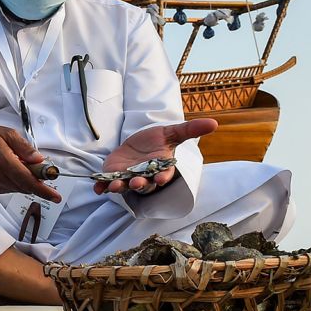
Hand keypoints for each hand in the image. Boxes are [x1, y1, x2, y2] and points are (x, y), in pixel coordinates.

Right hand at [0, 126, 60, 202]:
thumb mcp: (6, 133)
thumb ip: (24, 147)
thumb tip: (39, 160)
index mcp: (2, 161)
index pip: (27, 180)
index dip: (43, 190)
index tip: (56, 197)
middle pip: (26, 186)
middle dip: (36, 180)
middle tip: (38, 167)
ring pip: (20, 188)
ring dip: (26, 180)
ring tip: (18, 163)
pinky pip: (12, 189)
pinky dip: (17, 181)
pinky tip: (10, 170)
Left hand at [95, 118, 217, 194]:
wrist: (136, 144)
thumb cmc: (155, 140)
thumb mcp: (171, 132)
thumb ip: (190, 130)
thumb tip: (214, 123)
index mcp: (160, 168)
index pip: (163, 175)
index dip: (162, 177)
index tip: (160, 178)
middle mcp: (145, 176)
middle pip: (144, 184)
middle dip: (140, 184)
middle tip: (137, 182)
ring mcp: (128, 178)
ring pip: (125, 186)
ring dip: (120, 187)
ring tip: (114, 186)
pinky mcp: (114, 176)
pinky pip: (107, 184)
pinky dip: (101, 187)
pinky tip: (96, 187)